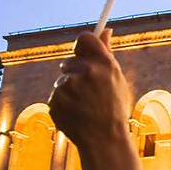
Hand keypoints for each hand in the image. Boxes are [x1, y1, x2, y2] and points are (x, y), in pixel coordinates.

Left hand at [48, 30, 131, 151]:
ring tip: (84, 104)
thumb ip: (105, 54)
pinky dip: (64, 102)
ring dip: (70, 89)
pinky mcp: (54, 101)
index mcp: (104, 64)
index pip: (85, 38)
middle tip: (88, 88)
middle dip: (76, 71)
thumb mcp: (116, 78)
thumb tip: (106, 30)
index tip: (86, 52)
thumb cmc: (114, 106)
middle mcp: (85, 72)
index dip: (84, 44)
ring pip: (62, 80)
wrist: (104, 139)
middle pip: (70, 60)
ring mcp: (67, 87)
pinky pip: (56, 94)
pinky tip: (76, 112)